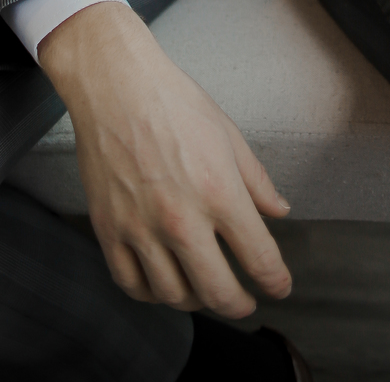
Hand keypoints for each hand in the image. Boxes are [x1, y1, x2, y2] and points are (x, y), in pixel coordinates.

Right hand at [38, 0, 292, 316]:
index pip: (259, 258)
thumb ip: (257, 181)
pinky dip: (151, 295)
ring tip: (204, 291)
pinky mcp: (109, 230)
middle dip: (239, 304)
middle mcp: (182, 219)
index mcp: (219, 193)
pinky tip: (162, 285)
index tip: (279, 287)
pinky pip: (131, 284)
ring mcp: (141, 229)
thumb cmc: (173, 102)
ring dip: (196, 302)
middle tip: (245, 301)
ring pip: (173, 296)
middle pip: (218, 292)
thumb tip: (279, 211)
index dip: (275, 281)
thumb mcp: (229, 135)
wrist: (116, 86)